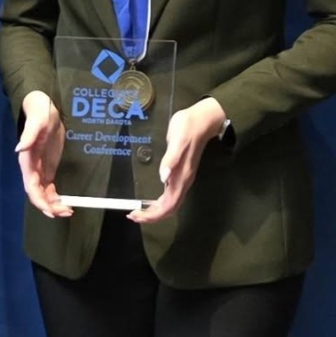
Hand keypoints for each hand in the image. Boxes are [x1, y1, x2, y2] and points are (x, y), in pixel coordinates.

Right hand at [16, 90, 71, 219]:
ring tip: (68, 211)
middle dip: (49, 206)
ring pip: (44, 194)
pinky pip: (50, 189)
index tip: (51, 209)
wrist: (46, 109)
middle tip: (66, 211)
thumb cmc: (40, 113)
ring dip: (54, 205)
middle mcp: (32, 169)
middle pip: (37, 194)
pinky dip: (56, 198)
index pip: (31, 187)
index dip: (39, 200)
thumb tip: (18, 149)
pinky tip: (66, 203)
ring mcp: (40, 170)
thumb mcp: (36, 121)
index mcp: (27, 162)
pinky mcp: (48, 169)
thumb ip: (28, 134)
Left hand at [130, 98, 226, 225]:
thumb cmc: (188, 127)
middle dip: (151, 216)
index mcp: (182, 177)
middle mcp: (184, 182)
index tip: (136, 215)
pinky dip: (158, 203)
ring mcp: (183, 178)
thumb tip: (162, 178)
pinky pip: (170, 196)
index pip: (168, 206)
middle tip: (132, 215)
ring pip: (170, 204)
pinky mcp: (180, 173)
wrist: (203, 120)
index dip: (153, 214)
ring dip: (154, 211)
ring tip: (138, 211)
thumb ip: (170, 159)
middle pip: (169, 209)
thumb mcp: (177, 140)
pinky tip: (149, 201)